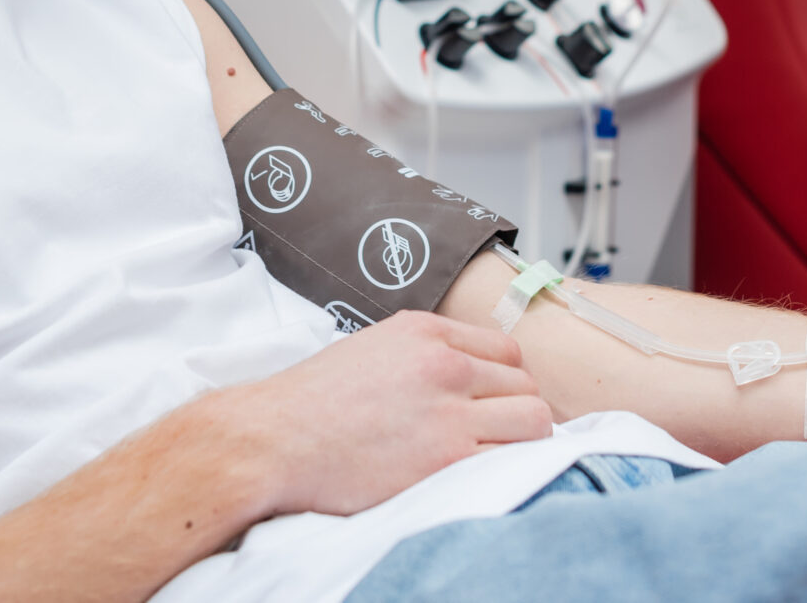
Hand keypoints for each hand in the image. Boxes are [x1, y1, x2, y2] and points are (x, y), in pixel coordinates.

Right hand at [217, 310, 552, 517]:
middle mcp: (444, 362)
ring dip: (522, 438)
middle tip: (493, 434)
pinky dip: (509, 468)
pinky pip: (514, 457)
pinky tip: (483, 474)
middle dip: (515, 408)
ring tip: (492, 455)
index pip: (506, 348)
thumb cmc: (309, 404)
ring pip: (534, 417)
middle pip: (526, 382)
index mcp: (424, 331)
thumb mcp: (370, 350)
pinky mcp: (448, 456)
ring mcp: (450, 410)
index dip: (505, 379)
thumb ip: (421, 354)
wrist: (272, 440)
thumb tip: (459, 374)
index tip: (493, 401)